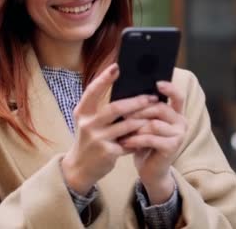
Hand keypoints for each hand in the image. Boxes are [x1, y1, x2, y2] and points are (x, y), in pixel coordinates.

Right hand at [60, 63, 158, 194]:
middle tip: (151, 97)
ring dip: (143, 119)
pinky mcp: (107, 152)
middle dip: (136, 102)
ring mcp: (97, 139)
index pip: (92, 91)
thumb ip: (102, 108)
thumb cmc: (90, 139)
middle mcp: (88, 124)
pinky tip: (149, 133)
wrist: (80, 167)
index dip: (104, 78)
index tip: (117, 67)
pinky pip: (129, 141)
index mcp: (82, 112)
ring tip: (155, 113)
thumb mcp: (89, 121)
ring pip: (126, 125)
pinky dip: (140, 137)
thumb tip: (127, 91)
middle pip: (115, 108)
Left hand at [119, 81, 186, 203]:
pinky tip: (125, 142)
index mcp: (176, 113)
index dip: (169, 88)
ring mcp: (179, 135)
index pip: (178, 96)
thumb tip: (130, 94)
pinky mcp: (172, 147)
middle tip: (122, 114)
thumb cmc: (145, 144)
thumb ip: (144, 110)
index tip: (157, 82)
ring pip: (154, 124)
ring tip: (121, 130)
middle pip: (160, 108)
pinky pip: (151, 138)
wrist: (150, 171)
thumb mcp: (144, 124)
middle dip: (139, 110)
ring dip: (135, 126)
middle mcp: (181, 122)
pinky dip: (135, 139)